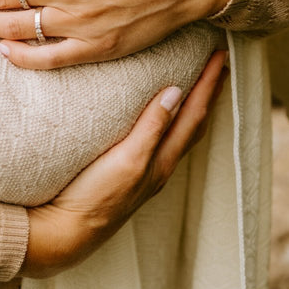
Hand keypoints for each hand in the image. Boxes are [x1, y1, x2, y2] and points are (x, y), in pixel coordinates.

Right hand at [20, 51, 226, 277]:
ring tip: (198, 85)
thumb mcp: (128, 159)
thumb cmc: (96, 197)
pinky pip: (160, 139)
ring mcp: (144, 171)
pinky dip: (170, 120)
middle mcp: (159, 166)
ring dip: (192, 107)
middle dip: (208, 94)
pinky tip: (159, 115)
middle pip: (194, 124)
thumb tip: (177, 92)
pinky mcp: (127, 173)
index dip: (209, 85)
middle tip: (219, 66)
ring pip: (179, 133)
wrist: (67, 231)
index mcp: (162, 160)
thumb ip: (152, 127)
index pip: (194, 115)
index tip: (222, 57)